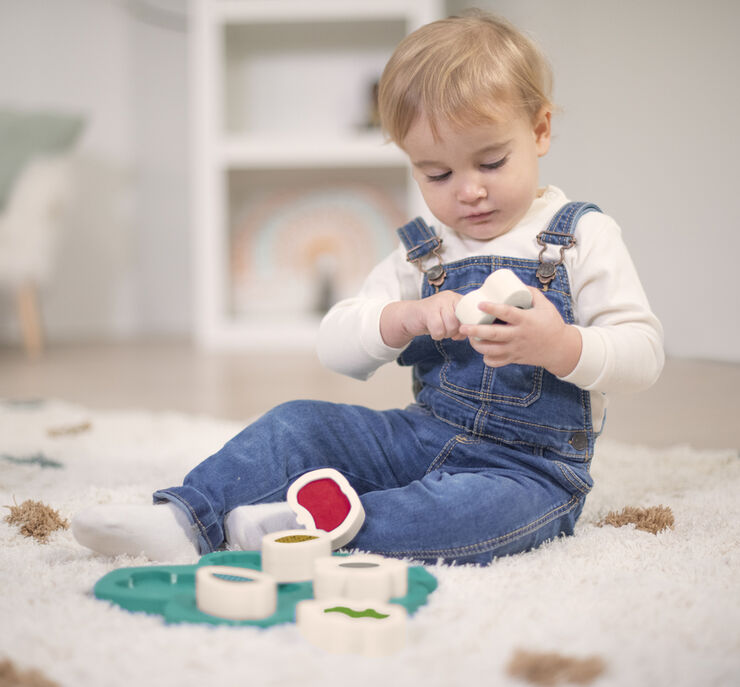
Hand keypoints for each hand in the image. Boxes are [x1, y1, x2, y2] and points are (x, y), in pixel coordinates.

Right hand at [380, 291, 463, 348]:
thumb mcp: (450, 320)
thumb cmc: (433, 319)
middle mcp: (449, 297)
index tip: (459, 331)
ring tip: (439, 330)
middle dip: (453, 332)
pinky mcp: (427, 310)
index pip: (470, 313)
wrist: (410, 316)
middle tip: (445, 331)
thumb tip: (471, 333)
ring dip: (445, 334)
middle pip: (459, 322)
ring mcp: (438, 302)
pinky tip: (433, 331)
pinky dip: (436, 335)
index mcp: (457, 299)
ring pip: (450, 326)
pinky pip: (438, 329)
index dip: (466, 326)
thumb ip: (462, 325)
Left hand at [458, 287, 581, 376]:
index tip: (480, 304)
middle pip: (494, 334)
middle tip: (463, 327)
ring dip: (478, 345)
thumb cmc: (552, 324)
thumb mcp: (545, 306)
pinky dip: (488, 359)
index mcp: (526, 320)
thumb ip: (531, 293)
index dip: (492, 308)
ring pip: (492, 350)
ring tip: (469, 338)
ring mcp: (516, 348)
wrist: (561, 348)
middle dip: (476, 331)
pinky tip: (483, 351)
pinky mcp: (515, 358)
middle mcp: (519, 335)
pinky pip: (497, 362)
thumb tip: (516, 283)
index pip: (507, 313)